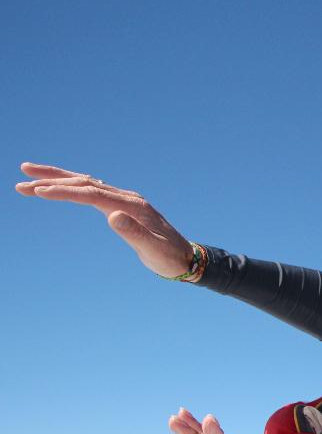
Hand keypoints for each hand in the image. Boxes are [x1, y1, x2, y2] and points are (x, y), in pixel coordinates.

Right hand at [16, 162, 194, 277]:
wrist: (187, 258)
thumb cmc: (169, 257)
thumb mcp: (153, 250)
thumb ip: (134, 234)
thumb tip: (112, 216)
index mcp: (132, 206)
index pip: (91, 194)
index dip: (64, 192)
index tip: (38, 191)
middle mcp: (128, 198)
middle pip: (85, 182)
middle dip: (53, 180)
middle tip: (22, 179)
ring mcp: (126, 200)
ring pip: (87, 182)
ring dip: (59, 178)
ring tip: (30, 175)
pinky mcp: (125, 205)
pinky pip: (94, 190)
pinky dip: (74, 185)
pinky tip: (61, 184)